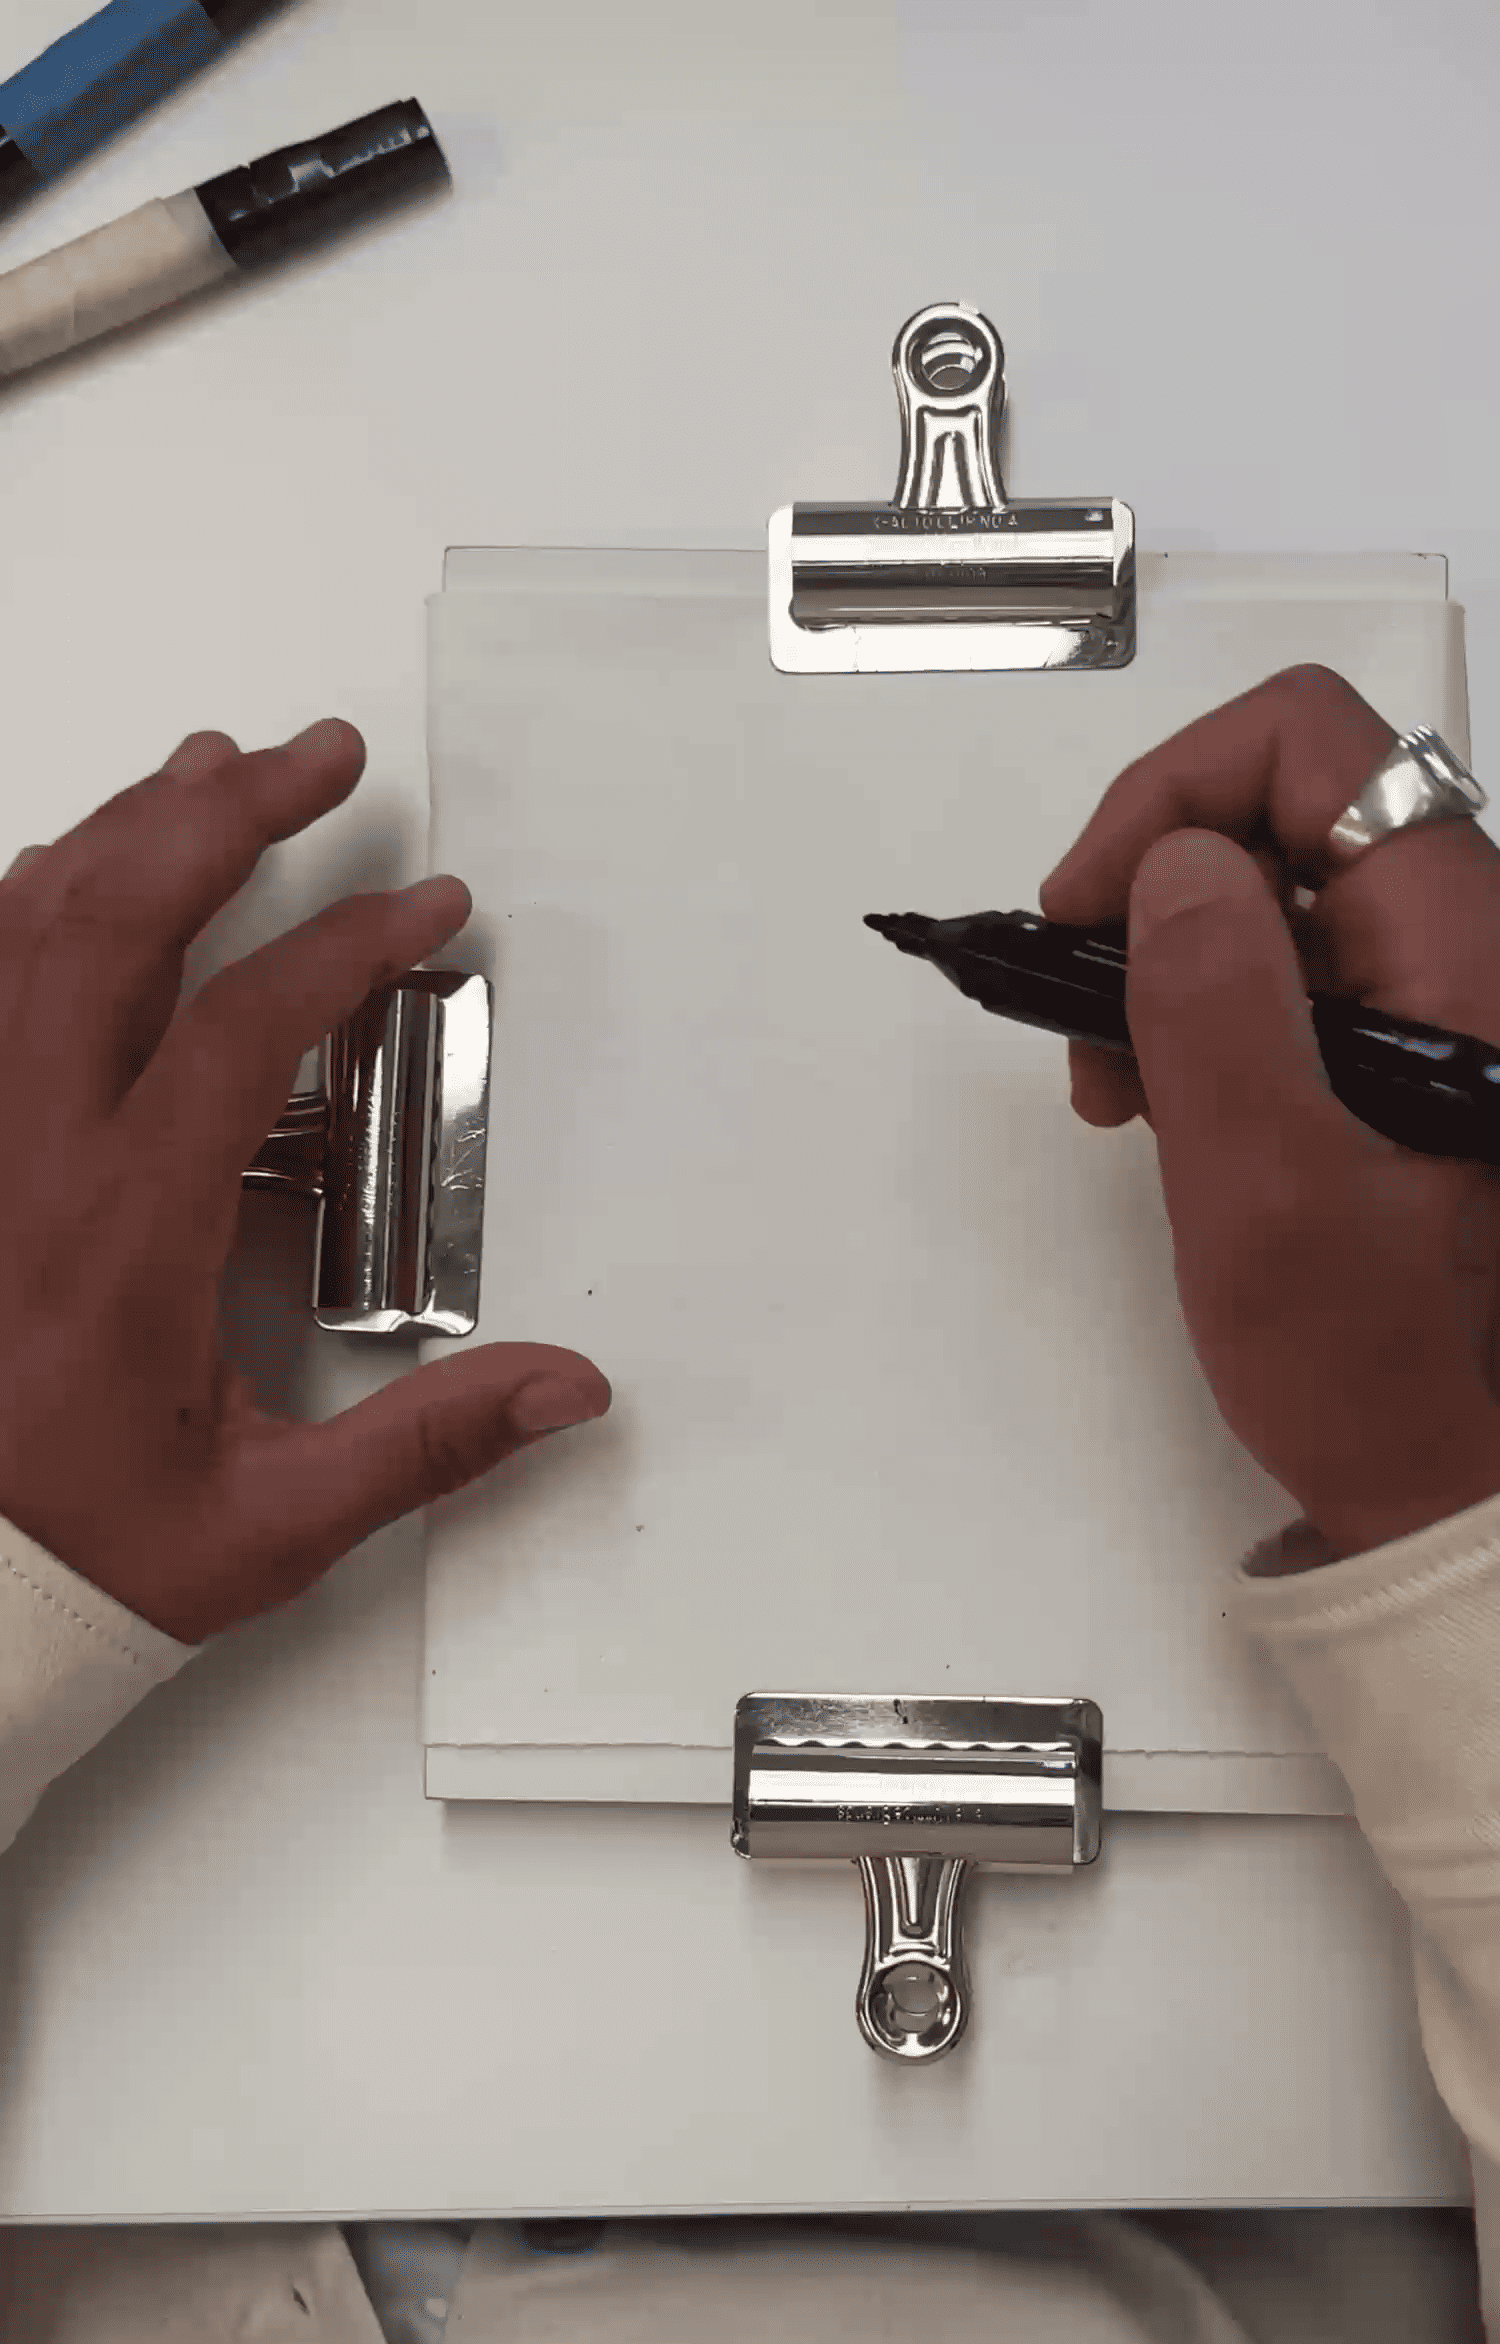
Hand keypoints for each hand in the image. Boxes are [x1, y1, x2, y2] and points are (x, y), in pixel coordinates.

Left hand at [0, 722, 610, 1645]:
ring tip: (209, 771)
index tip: (423, 905)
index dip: (344, 942)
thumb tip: (561, 1387)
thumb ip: (430, 1446)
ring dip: (126, 829)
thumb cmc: (76, 1543)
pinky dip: (26, 898)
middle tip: (313, 759)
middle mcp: (25, 1157)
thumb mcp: (274, 1520)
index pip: (241, 1028)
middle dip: (228, 814)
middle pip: (118, 918)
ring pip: (28, 924)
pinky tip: (67, 866)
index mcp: (120, 1230)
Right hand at [1040, 665, 1499, 1562]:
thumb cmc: (1376, 1360)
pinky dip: (1221, 1015)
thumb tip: (1173, 863)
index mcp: (1472, 937)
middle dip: (1161, 892)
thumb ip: (1214, 1000)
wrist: (1473, 1491)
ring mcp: (1471, 993)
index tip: (1086, 915)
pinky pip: (1311, 973)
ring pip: (1289, 892)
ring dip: (1177, 963)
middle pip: (1294, 807)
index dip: (1170, 798)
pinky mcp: (1442, 1050)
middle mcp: (1491, 935)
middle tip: (1084, 1022)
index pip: (1310, 744)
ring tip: (1115, 1091)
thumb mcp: (1266, 1185)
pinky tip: (1165, 1106)